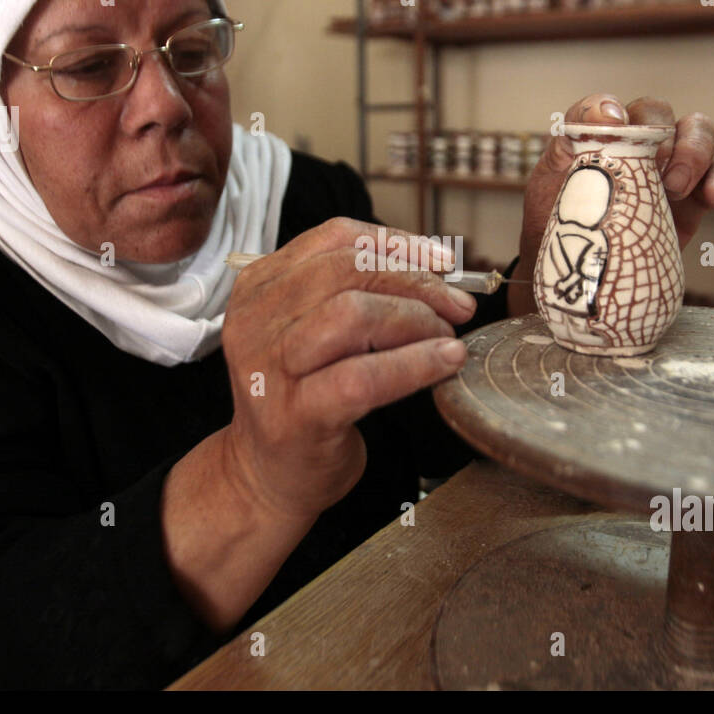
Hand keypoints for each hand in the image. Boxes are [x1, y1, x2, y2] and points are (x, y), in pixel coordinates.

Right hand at [218, 217, 476, 520]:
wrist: (267, 475)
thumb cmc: (304, 397)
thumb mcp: (314, 331)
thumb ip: (355, 292)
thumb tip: (435, 268)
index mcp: (261, 286)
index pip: (334, 238)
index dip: (397, 244)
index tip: (442, 262)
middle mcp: (256, 320)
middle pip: (348, 271)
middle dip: (416, 283)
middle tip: (456, 307)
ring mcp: (270, 368)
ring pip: (354, 314)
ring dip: (416, 320)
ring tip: (447, 338)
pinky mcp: (295, 415)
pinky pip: (364, 377)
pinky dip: (415, 364)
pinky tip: (444, 363)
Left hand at [508, 93, 713, 315]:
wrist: (578, 275)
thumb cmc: (560, 225)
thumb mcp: (549, 185)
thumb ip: (567, 148)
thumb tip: (603, 119)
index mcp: (598, 137)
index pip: (607, 108)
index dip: (609, 108)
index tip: (612, 122)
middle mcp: (636, 144)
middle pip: (660, 113)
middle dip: (661, 134)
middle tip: (655, 169)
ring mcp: (668, 168)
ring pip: (698, 133)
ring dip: (696, 152)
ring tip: (677, 187)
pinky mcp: (693, 199)